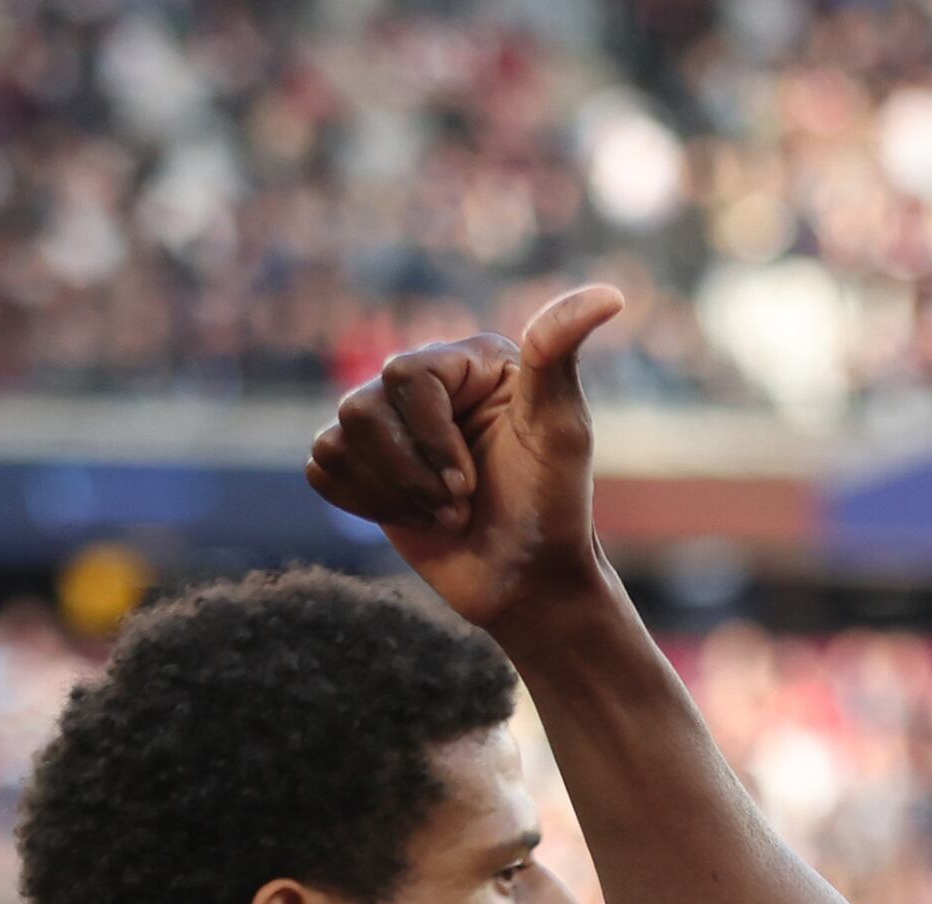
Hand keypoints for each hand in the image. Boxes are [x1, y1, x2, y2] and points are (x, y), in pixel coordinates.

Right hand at [305, 284, 623, 634]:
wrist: (529, 580)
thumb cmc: (553, 506)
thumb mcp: (562, 429)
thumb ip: (561, 354)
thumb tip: (608, 294)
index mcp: (467, 360)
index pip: (405, 377)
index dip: (431, 438)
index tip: (471, 484)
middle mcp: (422, 383)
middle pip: (361, 409)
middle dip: (413, 474)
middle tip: (462, 505)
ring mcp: (389, 424)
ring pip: (337, 440)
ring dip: (395, 495)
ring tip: (446, 516)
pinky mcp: (363, 465)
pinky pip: (322, 468)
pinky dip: (366, 504)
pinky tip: (416, 519)